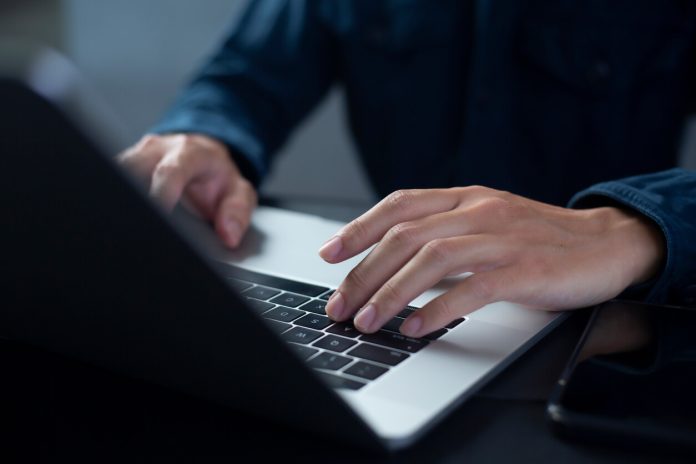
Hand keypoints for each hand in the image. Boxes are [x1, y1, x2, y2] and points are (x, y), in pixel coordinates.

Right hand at [118, 133, 256, 247]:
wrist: (205, 158)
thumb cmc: (219, 178)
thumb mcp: (239, 192)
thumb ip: (237, 211)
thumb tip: (229, 235)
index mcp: (189, 153)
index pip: (170, 171)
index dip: (161, 193)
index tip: (159, 215)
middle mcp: (159, 149)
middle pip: (132, 168)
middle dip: (130, 195)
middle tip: (134, 225)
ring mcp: (138, 154)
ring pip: (115, 172)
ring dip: (118, 195)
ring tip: (123, 224)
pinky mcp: (125, 164)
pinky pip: (111, 177)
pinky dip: (113, 195)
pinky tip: (117, 216)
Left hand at [319, 186, 664, 337]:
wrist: (606, 243)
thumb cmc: (538, 238)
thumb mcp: (485, 222)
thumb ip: (443, 232)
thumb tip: (389, 259)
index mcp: (464, 198)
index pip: (399, 205)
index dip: (358, 228)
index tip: (328, 254)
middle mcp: (478, 211)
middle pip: (405, 236)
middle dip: (363, 273)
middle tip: (339, 305)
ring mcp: (502, 238)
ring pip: (432, 259)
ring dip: (392, 292)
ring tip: (368, 320)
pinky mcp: (525, 268)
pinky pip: (473, 287)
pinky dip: (439, 308)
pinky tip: (416, 327)